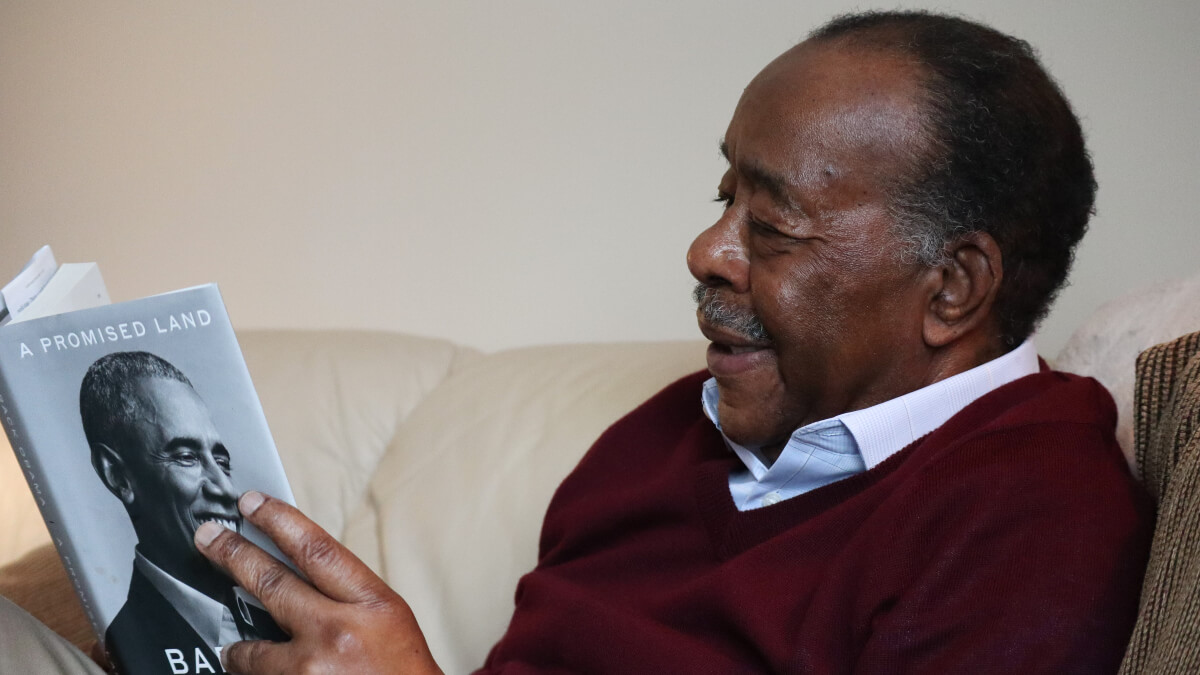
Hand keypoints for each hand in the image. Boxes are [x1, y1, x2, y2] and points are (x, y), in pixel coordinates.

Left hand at [194, 491, 442, 674]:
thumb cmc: (401, 672)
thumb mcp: (387, 620)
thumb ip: (345, 596)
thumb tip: (293, 571)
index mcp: (371, 604)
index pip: (316, 549)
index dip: (278, 520)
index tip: (252, 503)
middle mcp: (338, 632)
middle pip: (272, 582)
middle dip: (232, 555)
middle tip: (208, 537)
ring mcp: (310, 669)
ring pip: (250, 648)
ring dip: (237, 649)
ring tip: (233, 650)